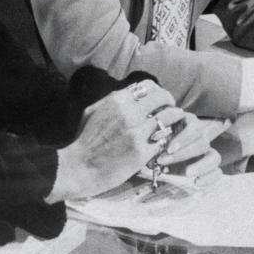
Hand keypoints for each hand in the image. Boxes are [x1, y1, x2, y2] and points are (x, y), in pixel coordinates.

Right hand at [48, 80, 185, 200]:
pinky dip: (166, 139)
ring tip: (174, 124)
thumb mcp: (93, 112)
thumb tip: (131, 92)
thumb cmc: (84, 140)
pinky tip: (165, 142)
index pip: (148, 85)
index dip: (158, 91)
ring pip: (168, 117)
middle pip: (162, 97)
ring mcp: (137, 132)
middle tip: (172, 109)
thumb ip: (113, 100)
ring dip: (174, 119)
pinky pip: (164, 139)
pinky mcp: (142, 152)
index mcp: (117, 100)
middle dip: (170, 102)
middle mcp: (129, 113)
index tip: (160, 99)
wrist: (79, 168)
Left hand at [138, 117, 227, 186]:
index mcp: (188, 124)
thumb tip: (153, 148)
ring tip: (187, 173)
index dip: (184, 138)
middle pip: (202, 143)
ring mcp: (206, 152)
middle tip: (164, 161)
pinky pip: (217, 172)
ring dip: (201, 166)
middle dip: (183, 154)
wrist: (157, 154)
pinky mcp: (208, 168)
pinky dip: (209, 178)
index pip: (194, 128)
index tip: (168, 149)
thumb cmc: (155, 141)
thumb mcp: (154, 137)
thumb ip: (155, 139)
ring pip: (214, 157)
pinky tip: (197, 183)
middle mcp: (200, 136)